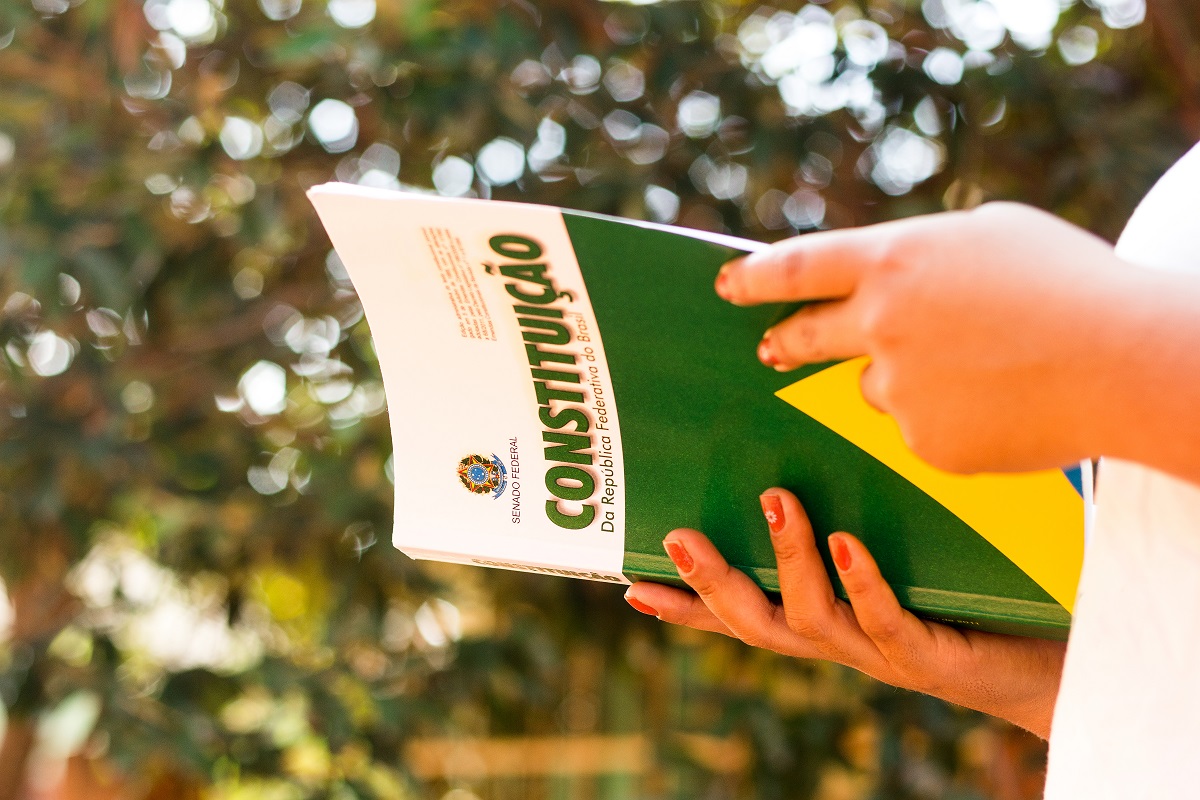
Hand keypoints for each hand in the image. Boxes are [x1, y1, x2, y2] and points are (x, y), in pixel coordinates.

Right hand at [624, 488, 1066, 738]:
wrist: (1047, 659)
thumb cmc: (964, 595)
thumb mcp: (897, 549)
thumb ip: (856, 511)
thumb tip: (817, 437)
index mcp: (818, 617)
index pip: (734, 610)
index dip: (682, 601)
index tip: (628, 578)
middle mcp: (834, 639)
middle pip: (753, 620)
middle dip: (710, 584)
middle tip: (675, 538)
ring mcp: (876, 651)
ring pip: (809, 617)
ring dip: (786, 560)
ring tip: (776, 502)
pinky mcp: (927, 656)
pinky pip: (885, 620)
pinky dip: (861, 583)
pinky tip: (847, 544)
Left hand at [716, 202, 1154, 473]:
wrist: (1125, 361)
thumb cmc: (1069, 284)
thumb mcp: (989, 235)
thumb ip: (921, 254)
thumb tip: (888, 276)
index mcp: (893, 259)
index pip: (796, 267)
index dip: (755, 277)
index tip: (725, 286)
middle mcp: (879, 324)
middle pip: (805, 337)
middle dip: (782, 344)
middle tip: (769, 349)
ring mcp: (897, 390)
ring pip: (875, 388)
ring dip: (902, 379)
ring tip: (975, 370)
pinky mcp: (922, 444)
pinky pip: (917, 431)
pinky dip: (946, 419)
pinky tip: (998, 406)